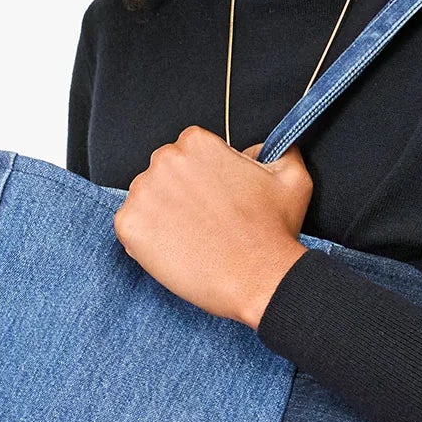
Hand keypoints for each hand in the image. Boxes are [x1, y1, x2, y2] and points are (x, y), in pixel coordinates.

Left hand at [112, 125, 310, 327]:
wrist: (259, 279)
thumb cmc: (273, 231)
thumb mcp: (292, 179)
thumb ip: (277, 151)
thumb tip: (263, 150)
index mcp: (197, 143)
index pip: (188, 151)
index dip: (203, 176)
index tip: (215, 199)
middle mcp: (165, 160)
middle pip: (163, 172)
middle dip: (179, 193)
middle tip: (204, 222)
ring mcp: (143, 193)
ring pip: (146, 200)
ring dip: (162, 216)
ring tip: (193, 240)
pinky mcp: (129, 226)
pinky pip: (130, 228)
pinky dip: (147, 241)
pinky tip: (177, 252)